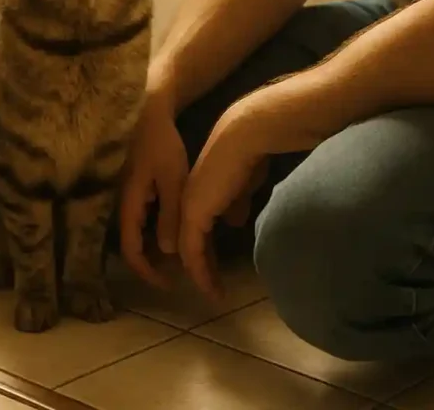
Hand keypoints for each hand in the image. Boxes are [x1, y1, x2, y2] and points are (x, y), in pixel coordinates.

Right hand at [120, 91, 188, 287]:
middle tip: (183, 273)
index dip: (148, 273)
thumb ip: (169, 214)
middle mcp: (122, 203)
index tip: (171, 285)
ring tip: (186, 254)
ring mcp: (126, 195)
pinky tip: (177, 227)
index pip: (131, 251)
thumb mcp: (171, 178)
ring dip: (158, 247)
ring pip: (139, 232)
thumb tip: (166, 251)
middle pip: (134, 245)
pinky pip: (143, 217)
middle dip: (156, 263)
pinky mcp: (134, 186)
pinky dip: (158, 229)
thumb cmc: (160, 142)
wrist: (148, 109)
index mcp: (128, 204)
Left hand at [178, 97, 267, 300]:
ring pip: (189, 252)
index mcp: (198, 193)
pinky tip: (212, 287)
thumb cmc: (246, 157)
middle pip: (190, 242)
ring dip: (202, 274)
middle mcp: (188, 202)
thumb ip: (234, 202)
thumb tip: (233, 220)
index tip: (217, 268)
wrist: (241, 140)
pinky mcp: (193, 216)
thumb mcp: (241, 185)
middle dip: (203, 266)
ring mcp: (188, 208)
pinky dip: (200, 272)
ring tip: (215, 293)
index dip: (207, 250)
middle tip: (214, 287)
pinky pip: (193, 253)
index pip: (198, 229)